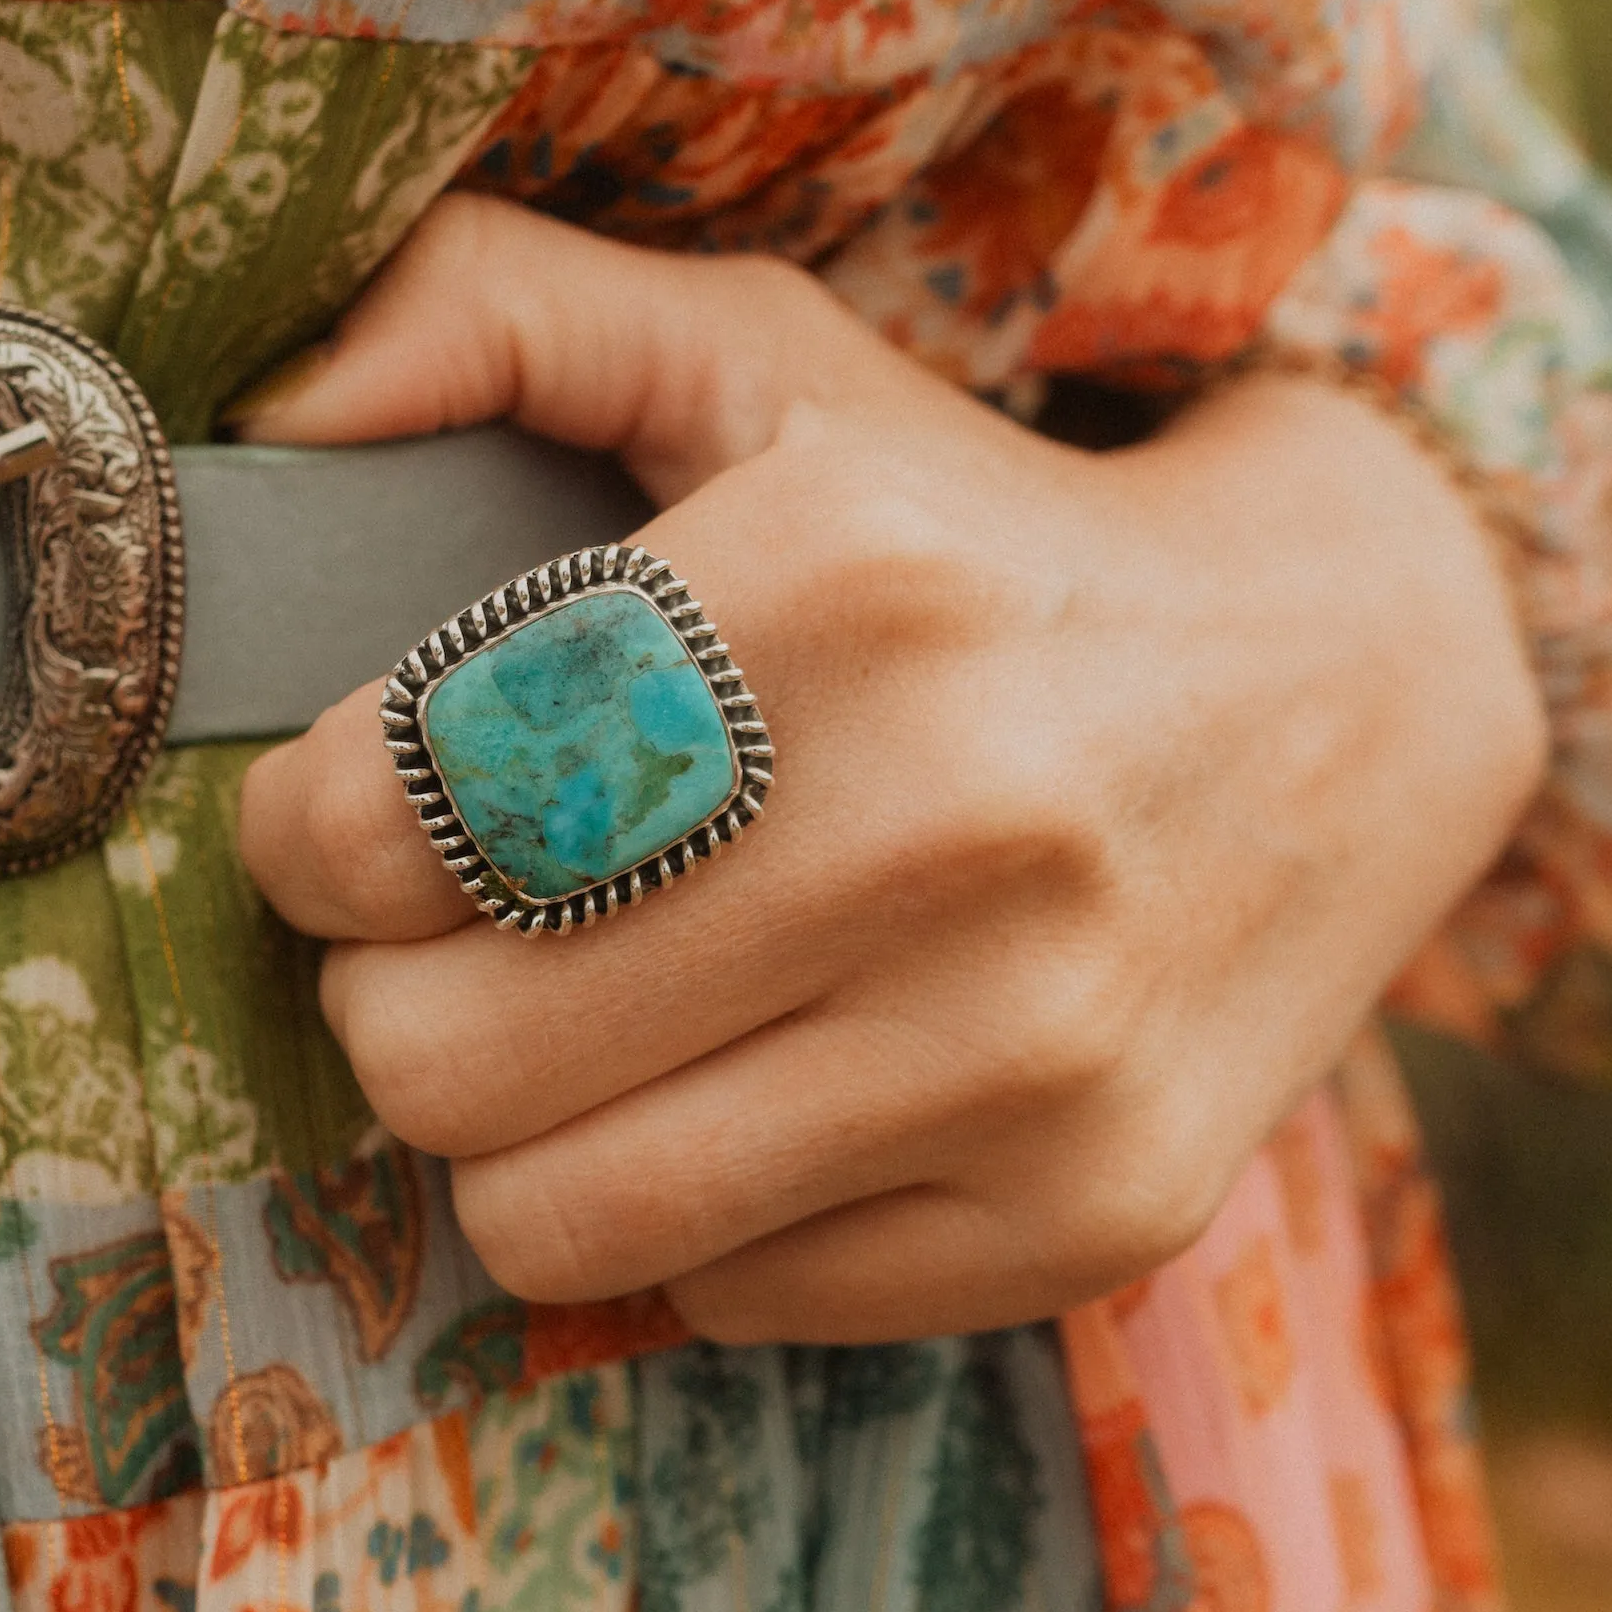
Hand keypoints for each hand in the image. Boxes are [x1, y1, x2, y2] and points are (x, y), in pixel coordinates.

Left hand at [235, 198, 1545, 1343]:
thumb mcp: (755, 356)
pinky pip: (716, 1296)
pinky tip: (768, 1083)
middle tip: (474, 932)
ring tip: (586, 1027)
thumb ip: (494, 315)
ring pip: (549, 1220)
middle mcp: (954, 819)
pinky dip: (694, 1211)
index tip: (366, 811)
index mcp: (838, 581)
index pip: (386, 815)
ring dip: (517, 1135)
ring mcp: (1035, 1048)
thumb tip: (270, 411)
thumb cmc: (966, 532)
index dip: (315, 834)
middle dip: (398, 998)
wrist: (1341, 699)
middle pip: (435, 1055)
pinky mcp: (1089, 1214)